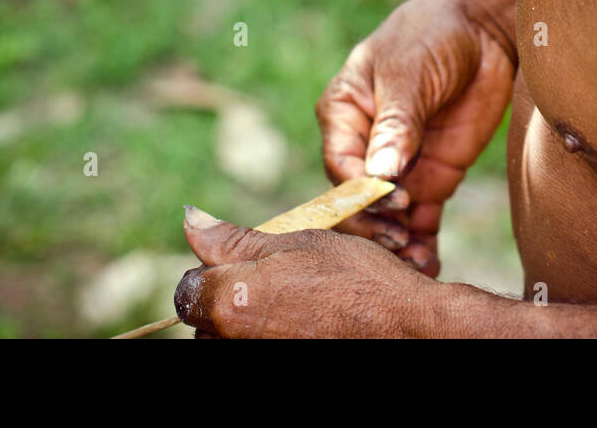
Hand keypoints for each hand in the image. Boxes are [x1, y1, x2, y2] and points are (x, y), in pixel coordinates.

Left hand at [174, 206, 433, 337]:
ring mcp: (256, 361)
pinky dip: (275, 340)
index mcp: (230, 300)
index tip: (250, 269)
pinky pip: (260, 352)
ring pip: (230, 342)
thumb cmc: (356, 281)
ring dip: (251, 327)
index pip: (188, 288)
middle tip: (281, 290)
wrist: (407, 332)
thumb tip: (190, 219)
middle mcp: (232, 342)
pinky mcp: (276, 377)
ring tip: (297, 314)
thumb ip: (234, 239)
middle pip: (206, 321)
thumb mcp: (296, 243)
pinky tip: (307, 332)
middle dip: (230, 303)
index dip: (216, 272)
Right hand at [315, 0, 516, 276]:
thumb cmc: (433, 34)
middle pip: (358, 201)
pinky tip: (430, 266)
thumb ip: (396, 123)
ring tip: (418, 265)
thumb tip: (378, 175)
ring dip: (398, 244)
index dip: (360, 191)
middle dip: (375, 226)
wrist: (485, 29)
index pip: (340, 165)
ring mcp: (399, 165)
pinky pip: (420, 220)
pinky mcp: (432, 178)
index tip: (392, 200)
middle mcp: (365, 145)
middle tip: (401, 245)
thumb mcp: (410, 72)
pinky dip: (422, 243)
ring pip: (388, 218)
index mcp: (344, 114)